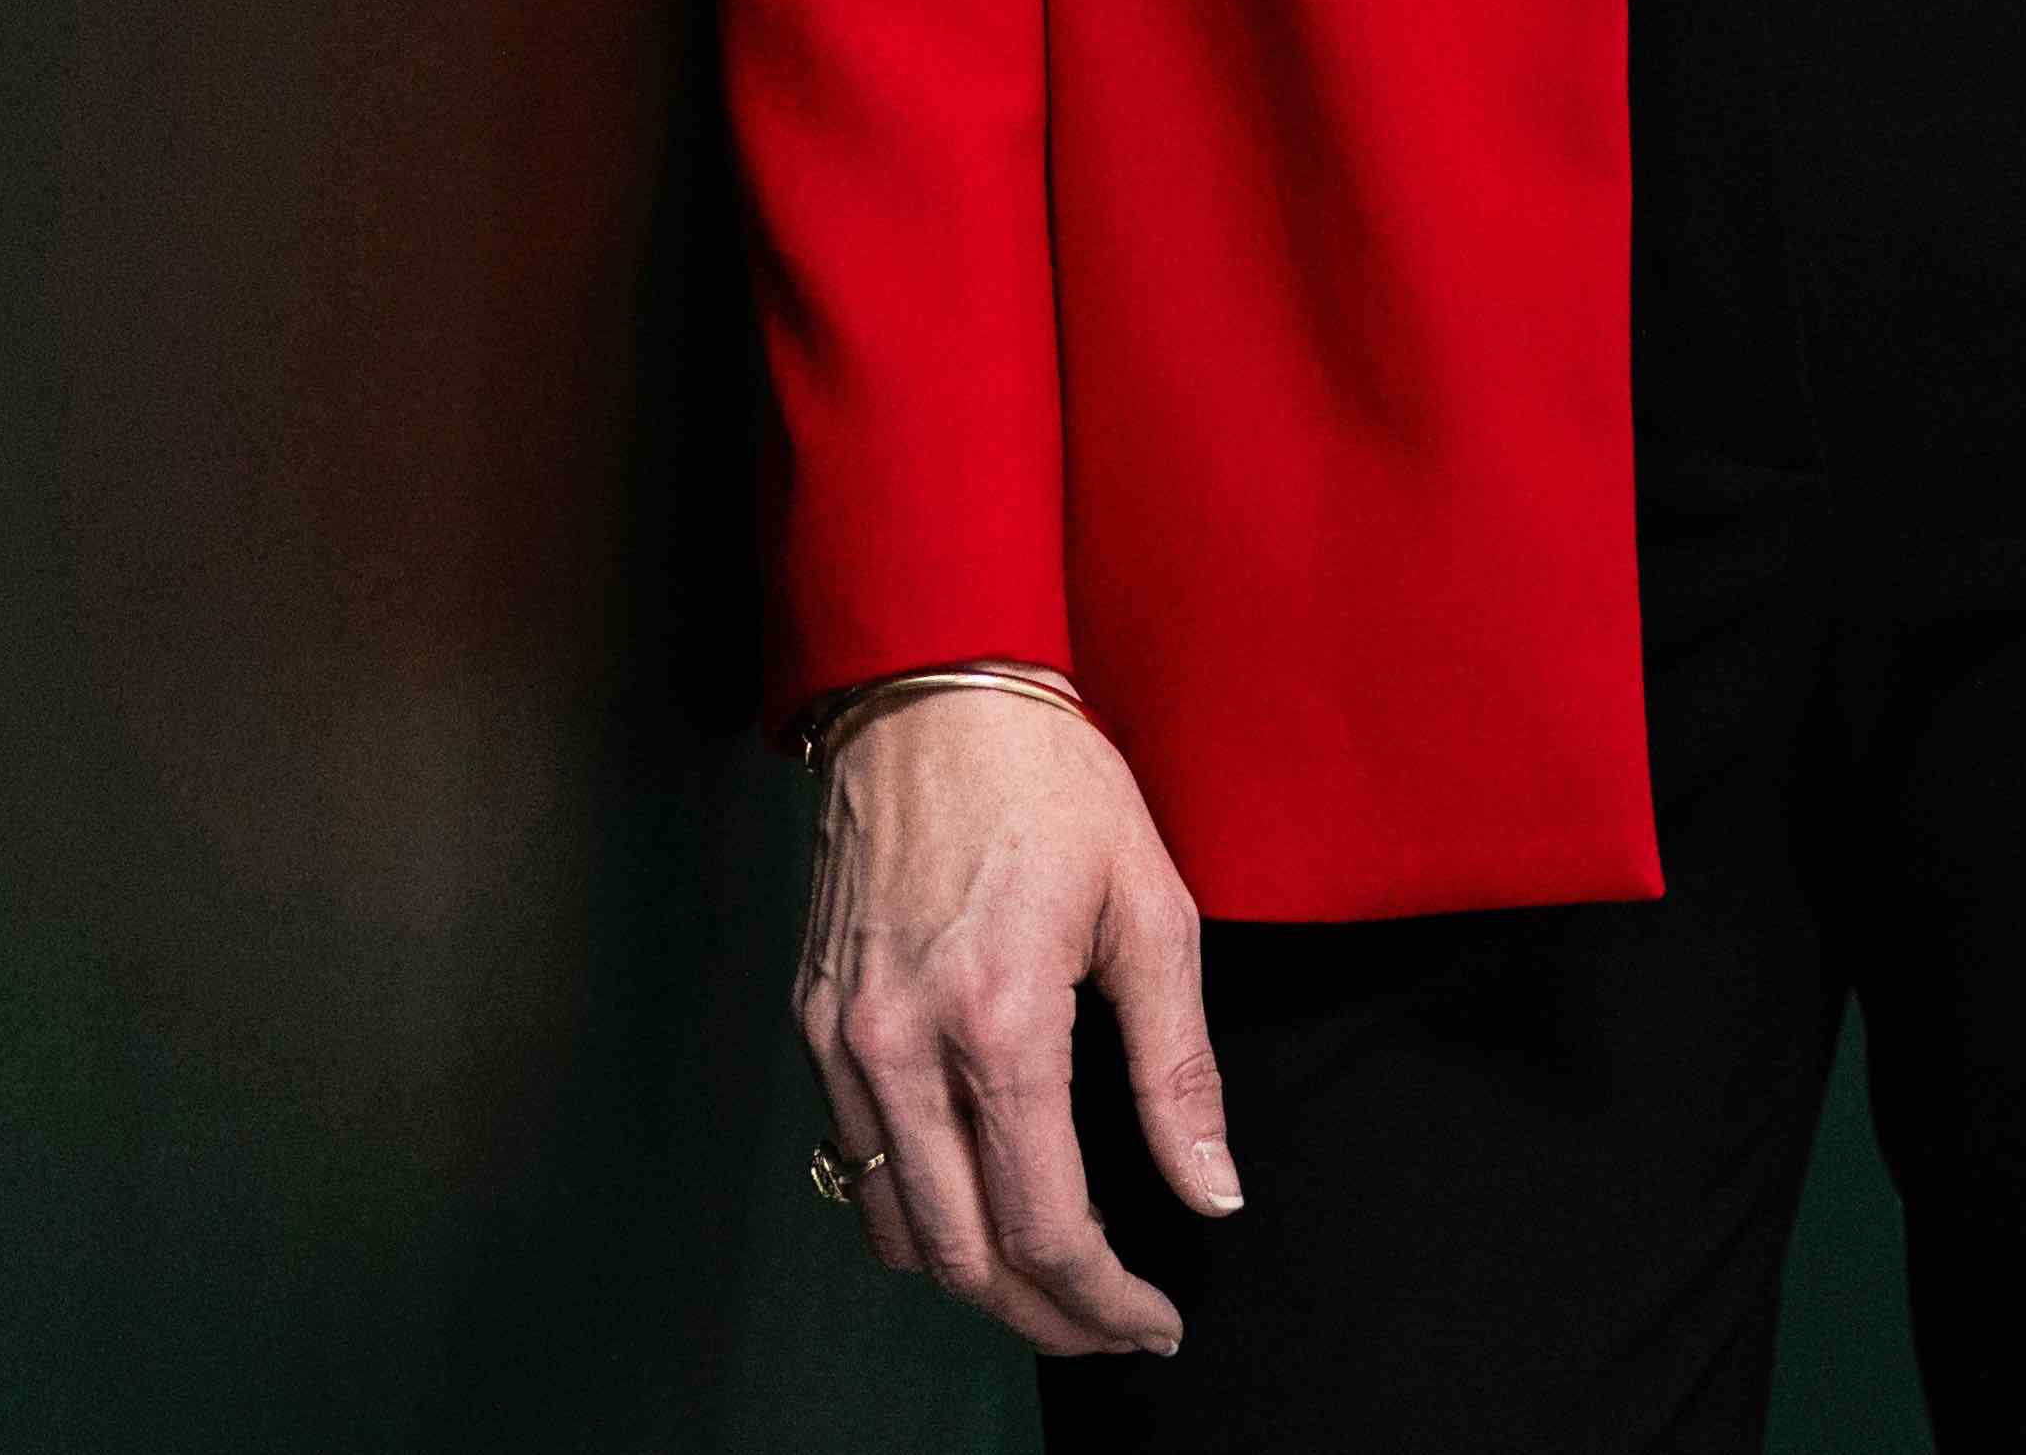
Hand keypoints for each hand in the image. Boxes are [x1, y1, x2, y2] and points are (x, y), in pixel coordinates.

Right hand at [789, 680, 1236, 1354]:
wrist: (932, 699)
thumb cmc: (1055, 788)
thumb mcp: (1153, 912)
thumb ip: (1180, 1071)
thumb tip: (1214, 1190)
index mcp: (999, 1022)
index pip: (1043, 1223)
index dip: (1101, 1299)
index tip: (1152, 1321)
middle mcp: (900, 1049)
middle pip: (961, 1256)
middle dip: (1043, 1317)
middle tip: (1112, 1327)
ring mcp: (841, 1042)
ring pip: (896, 1229)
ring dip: (977, 1278)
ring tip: (1058, 1280)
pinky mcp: (812, 1026)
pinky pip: (857, 1163)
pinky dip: (918, 1212)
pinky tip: (982, 1199)